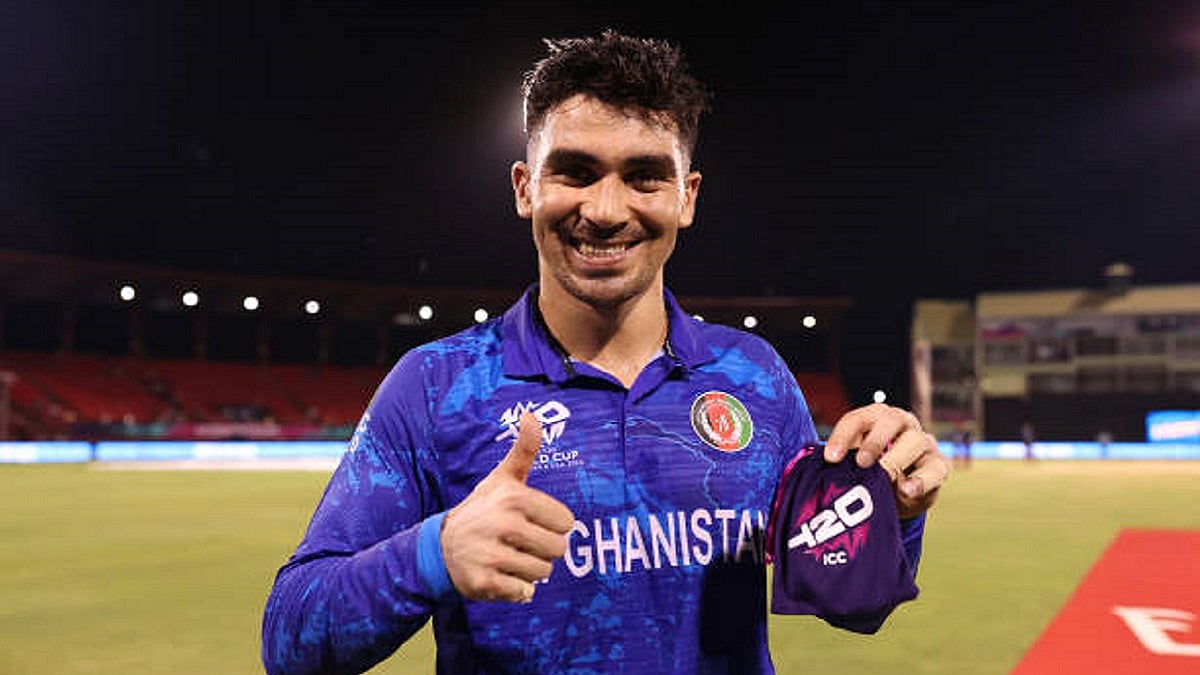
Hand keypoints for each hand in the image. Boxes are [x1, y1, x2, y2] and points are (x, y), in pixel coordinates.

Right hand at [440, 412, 575, 602]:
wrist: (441, 547)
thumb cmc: (482, 510)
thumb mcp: (502, 479)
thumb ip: (524, 449)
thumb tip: (532, 413)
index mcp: (514, 498)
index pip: (566, 523)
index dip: (551, 525)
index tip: (530, 522)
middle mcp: (502, 525)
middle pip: (558, 550)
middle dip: (543, 550)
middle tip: (519, 542)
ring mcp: (491, 555)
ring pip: (543, 574)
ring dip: (530, 571)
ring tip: (508, 557)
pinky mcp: (483, 583)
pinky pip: (524, 594)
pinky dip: (517, 590)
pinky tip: (499, 575)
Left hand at [823, 403, 949, 518]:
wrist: (899, 494)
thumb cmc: (871, 472)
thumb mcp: (853, 465)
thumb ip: (840, 461)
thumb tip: (817, 467)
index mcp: (877, 417)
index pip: (859, 419)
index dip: (844, 435)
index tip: (830, 458)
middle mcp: (903, 423)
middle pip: (891, 420)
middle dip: (875, 440)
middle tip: (861, 462)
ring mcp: (924, 443)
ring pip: (916, 440)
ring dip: (896, 459)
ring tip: (883, 478)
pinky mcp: (940, 465)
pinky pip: (935, 469)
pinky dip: (921, 480)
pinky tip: (906, 490)